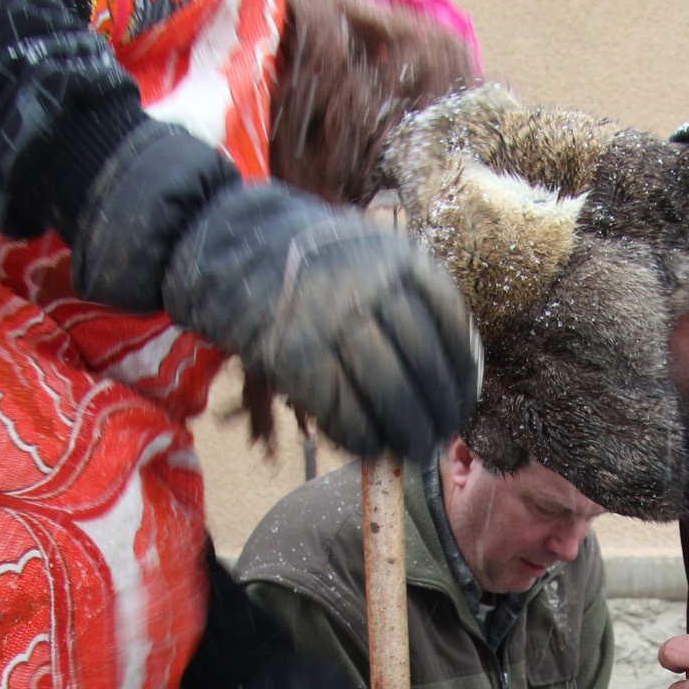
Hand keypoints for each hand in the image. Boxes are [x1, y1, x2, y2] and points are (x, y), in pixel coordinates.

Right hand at [165, 181, 479, 464]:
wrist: (226, 239)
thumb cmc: (306, 255)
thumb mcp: (367, 250)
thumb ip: (405, 293)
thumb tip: (444, 365)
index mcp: (398, 258)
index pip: (450, 326)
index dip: (461, 373)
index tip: (462, 401)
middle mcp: (370, 288)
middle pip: (423, 364)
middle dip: (436, 412)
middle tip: (437, 437)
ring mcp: (332, 322)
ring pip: (388, 392)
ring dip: (403, 432)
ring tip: (408, 449)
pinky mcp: (296, 356)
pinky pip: (342, 410)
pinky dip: (359, 436)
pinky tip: (366, 445)